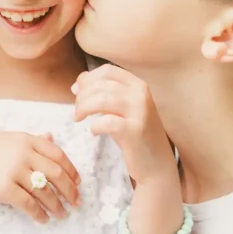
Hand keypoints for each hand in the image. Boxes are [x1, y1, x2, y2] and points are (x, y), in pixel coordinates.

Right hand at [0, 131, 80, 222]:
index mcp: (25, 138)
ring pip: (45, 191)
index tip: (78, 182)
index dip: (71, 170)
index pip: (58, 154)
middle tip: (77, 202)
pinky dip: (40, 214)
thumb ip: (30, 139)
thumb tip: (52, 137)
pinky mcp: (5, 189)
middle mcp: (23, 153)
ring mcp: (14, 171)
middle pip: (56, 174)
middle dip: (70, 190)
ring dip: (57, 205)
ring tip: (62, 215)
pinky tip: (43, 220)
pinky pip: (29, 204)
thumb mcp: (5, 139)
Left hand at [72, 65, 175, 183]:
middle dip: (82, 96)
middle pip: (101, 84)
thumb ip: (101, 93)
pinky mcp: (135, 131)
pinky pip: (107, 122)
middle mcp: (141, 94)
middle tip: (76, 111)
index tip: (76, 91)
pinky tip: (94, 131)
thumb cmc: (133, 133)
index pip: (107, 70)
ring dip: (84, 108)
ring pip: (102, 99)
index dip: (87, 79)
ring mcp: (140, 112)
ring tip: (78, 118)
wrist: (156, 162)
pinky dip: (95, 125)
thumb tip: (76, 85)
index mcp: (137, 84)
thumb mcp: (119, 108)